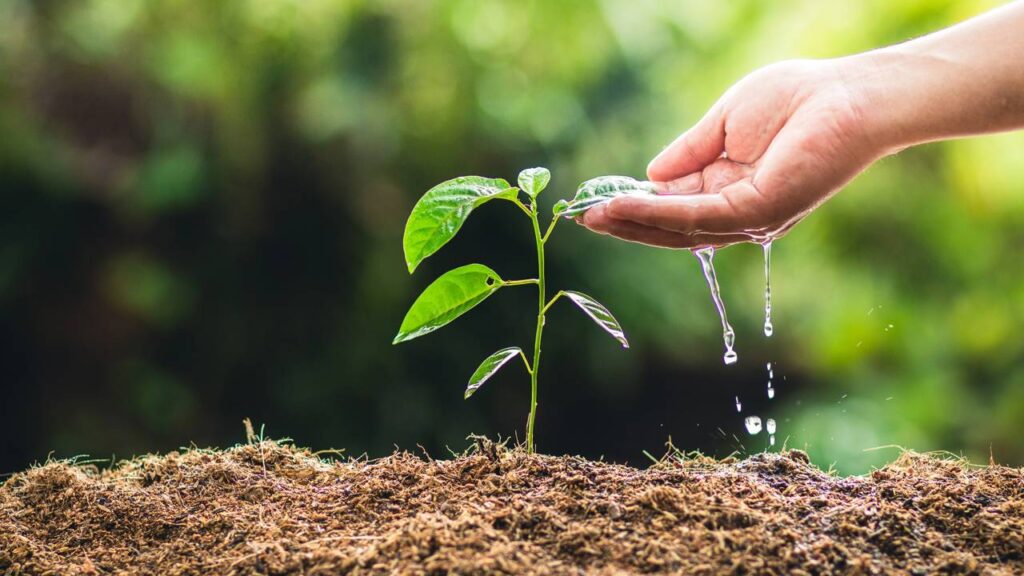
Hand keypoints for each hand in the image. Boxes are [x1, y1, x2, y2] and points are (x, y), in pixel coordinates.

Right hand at [581, 58, 884, 248]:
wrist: (849, 95)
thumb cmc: (797, 99)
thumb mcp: (724, 124)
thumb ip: (689, 151)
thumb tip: (649, 174)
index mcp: (732, 191)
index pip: (676, 208)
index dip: (636, 207)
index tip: (599, 202)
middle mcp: (740, 214)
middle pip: (672, 230)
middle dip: (627, 225)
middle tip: (584, 220)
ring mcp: (751, 219)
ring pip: (680, 230)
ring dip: (634, 224)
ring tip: (594, 217)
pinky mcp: (759, 214)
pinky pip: (696, 218)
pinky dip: (657, 213)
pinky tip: (625, 206)